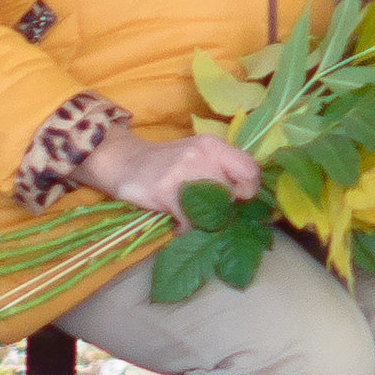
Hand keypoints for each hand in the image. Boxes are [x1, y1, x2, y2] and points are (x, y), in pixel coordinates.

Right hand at [71, 131, 259, 225]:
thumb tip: (243, 196)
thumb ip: (221, 169)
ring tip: (191, 218)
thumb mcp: (197, 155)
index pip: (251, 169)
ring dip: (202, 221)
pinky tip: (177, 223)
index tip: (235, 199)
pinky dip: (185, 228)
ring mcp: (184, 173)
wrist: (124, 161)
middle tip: (206, 212)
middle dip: (220, 210)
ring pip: (212, 211)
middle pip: (230, 196)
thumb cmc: (165, 162)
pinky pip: (189, 222)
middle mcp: (203, 156)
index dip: (248, 190)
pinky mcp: (166, 191)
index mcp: (213, 146)